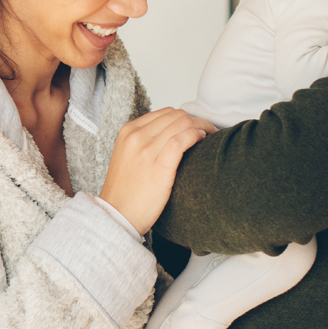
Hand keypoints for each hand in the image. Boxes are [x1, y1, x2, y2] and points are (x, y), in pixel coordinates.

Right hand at [99, 108, 215, 235]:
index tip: (196, 127)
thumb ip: (144, 142)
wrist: (117, 215)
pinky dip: (196, 135)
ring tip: (210, 137)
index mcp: (128, 131)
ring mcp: (145, 150)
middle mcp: (136, 136)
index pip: (164, 113)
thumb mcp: (127, 156)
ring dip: (202, 127)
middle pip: (175, 115)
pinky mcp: (158, 166)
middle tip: (209, 131)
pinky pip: (181, 140)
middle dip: (197, 120)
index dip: (185, 117)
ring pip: (181, 124)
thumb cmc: (126, 192)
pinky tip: (202, 141)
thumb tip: (172, 135)